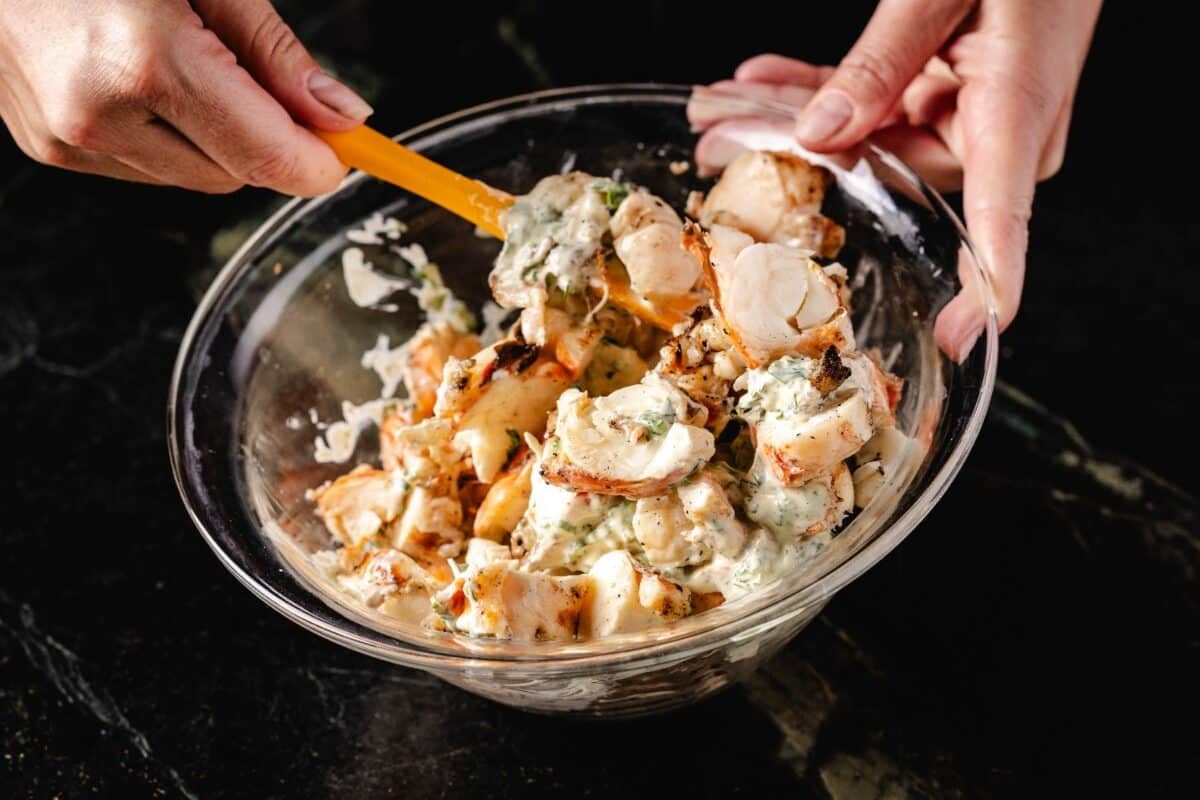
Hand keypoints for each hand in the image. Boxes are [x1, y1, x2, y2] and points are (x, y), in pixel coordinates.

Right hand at [0, 0, 373, 195]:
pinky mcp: (47, 146)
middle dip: (263, 137)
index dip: (319, 161)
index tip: (347, 149)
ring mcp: (65, 136)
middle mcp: (98, 112)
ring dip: (211, 137)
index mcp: (145, 62)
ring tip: (178, 57)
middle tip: (250, 73)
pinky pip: (143, 167)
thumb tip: (341, 118)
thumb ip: (276, 55)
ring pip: (192, 177)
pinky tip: (136, 77)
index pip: (268, 158)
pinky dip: (162, 134)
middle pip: (237, 175)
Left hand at [722, 0, 1100, 359]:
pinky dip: (826, 90)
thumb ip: (884, 60)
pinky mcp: (958, 88)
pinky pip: (883, 103)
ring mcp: (977, 110)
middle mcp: (999, 125)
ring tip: (722, 107)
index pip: (1000, 222)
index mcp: (1014, 109)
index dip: (980, 289)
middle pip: (892, 171)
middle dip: (799, 154)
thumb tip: (821, 133)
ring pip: (874, 137)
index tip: (956, 338)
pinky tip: (766, 80)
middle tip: (717, 135)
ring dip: (795, 118)